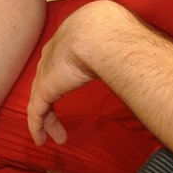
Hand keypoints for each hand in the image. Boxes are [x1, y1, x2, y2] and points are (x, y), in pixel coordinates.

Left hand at [26, 1, 116, 147]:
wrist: (98, 33)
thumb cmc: (112, 33)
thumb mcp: (111, 38)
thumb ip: (115, 49)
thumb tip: (136, 55)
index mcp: (67, 40)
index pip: (59, 63)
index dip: (61, 78)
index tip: (68, 89)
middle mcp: (52, 55)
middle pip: (47, 82)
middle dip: (51, 102)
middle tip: (59, 120)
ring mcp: (46, 72)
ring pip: (41, 100)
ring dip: (47, 121)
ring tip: (57, 138)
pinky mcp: (44, 88)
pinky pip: (36, 112)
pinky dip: (37, 126)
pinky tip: (41, 140)